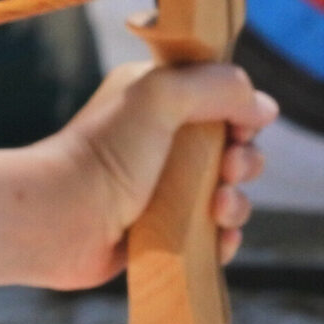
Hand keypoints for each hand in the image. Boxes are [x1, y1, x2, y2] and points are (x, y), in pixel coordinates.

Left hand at [26, 61, 276, 290]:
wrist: (60, 220)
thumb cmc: (105, 153)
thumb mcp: (161, 96)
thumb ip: (217, 86)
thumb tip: (264, 108)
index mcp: (159, 99)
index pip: (221, 97)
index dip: (241, 113)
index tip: (239, 128)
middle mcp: (162, 140)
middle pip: (232, 147)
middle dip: (244, 159)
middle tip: (228, 169)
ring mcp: (163, 188)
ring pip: (226, 193)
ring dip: (236, 202)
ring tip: (217, 208)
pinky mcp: (163, 231)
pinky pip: (211, 234)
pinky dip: (224, 237)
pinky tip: (218, 237)